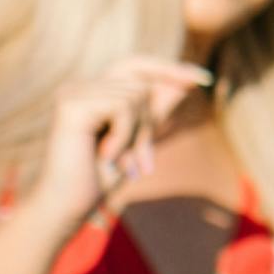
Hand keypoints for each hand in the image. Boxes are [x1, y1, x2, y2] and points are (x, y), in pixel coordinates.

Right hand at [35, 59, 207, 223]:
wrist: (69, 208)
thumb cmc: (99, 179)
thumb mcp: (138, 139)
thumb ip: (157, 109)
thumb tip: (187, 79)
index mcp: (92, 93)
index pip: (135, 66)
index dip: (168, 69)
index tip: (203, 77)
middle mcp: (80, 87)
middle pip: (141, 84)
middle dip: (150, 124)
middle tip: (144, 162)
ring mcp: (73, 93)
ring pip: (135, 96)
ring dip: (138, 135)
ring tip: (124, 164)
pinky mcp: (71, 105)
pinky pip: (122, 106)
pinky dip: (124, 136)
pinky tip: (106, 156)